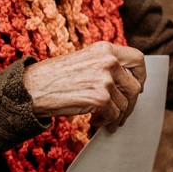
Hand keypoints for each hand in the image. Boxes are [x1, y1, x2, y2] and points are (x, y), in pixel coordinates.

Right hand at [23, 42, 145, 132]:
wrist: (31, 88)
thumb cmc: (54, 76)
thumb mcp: (84, 59)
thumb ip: (104, 64)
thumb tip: (125, 81)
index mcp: (105, 49)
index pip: (138, 59)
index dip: (141, 75)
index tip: (138, 86)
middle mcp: (108, 61)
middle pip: (135, 86)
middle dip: (130, 103)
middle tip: (123, 113)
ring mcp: (105, 80)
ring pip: (124, 104)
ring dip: (116, 116)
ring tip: (103, 120)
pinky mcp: (99, 98)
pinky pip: (113, 115)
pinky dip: (106, 122)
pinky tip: (94, 122)